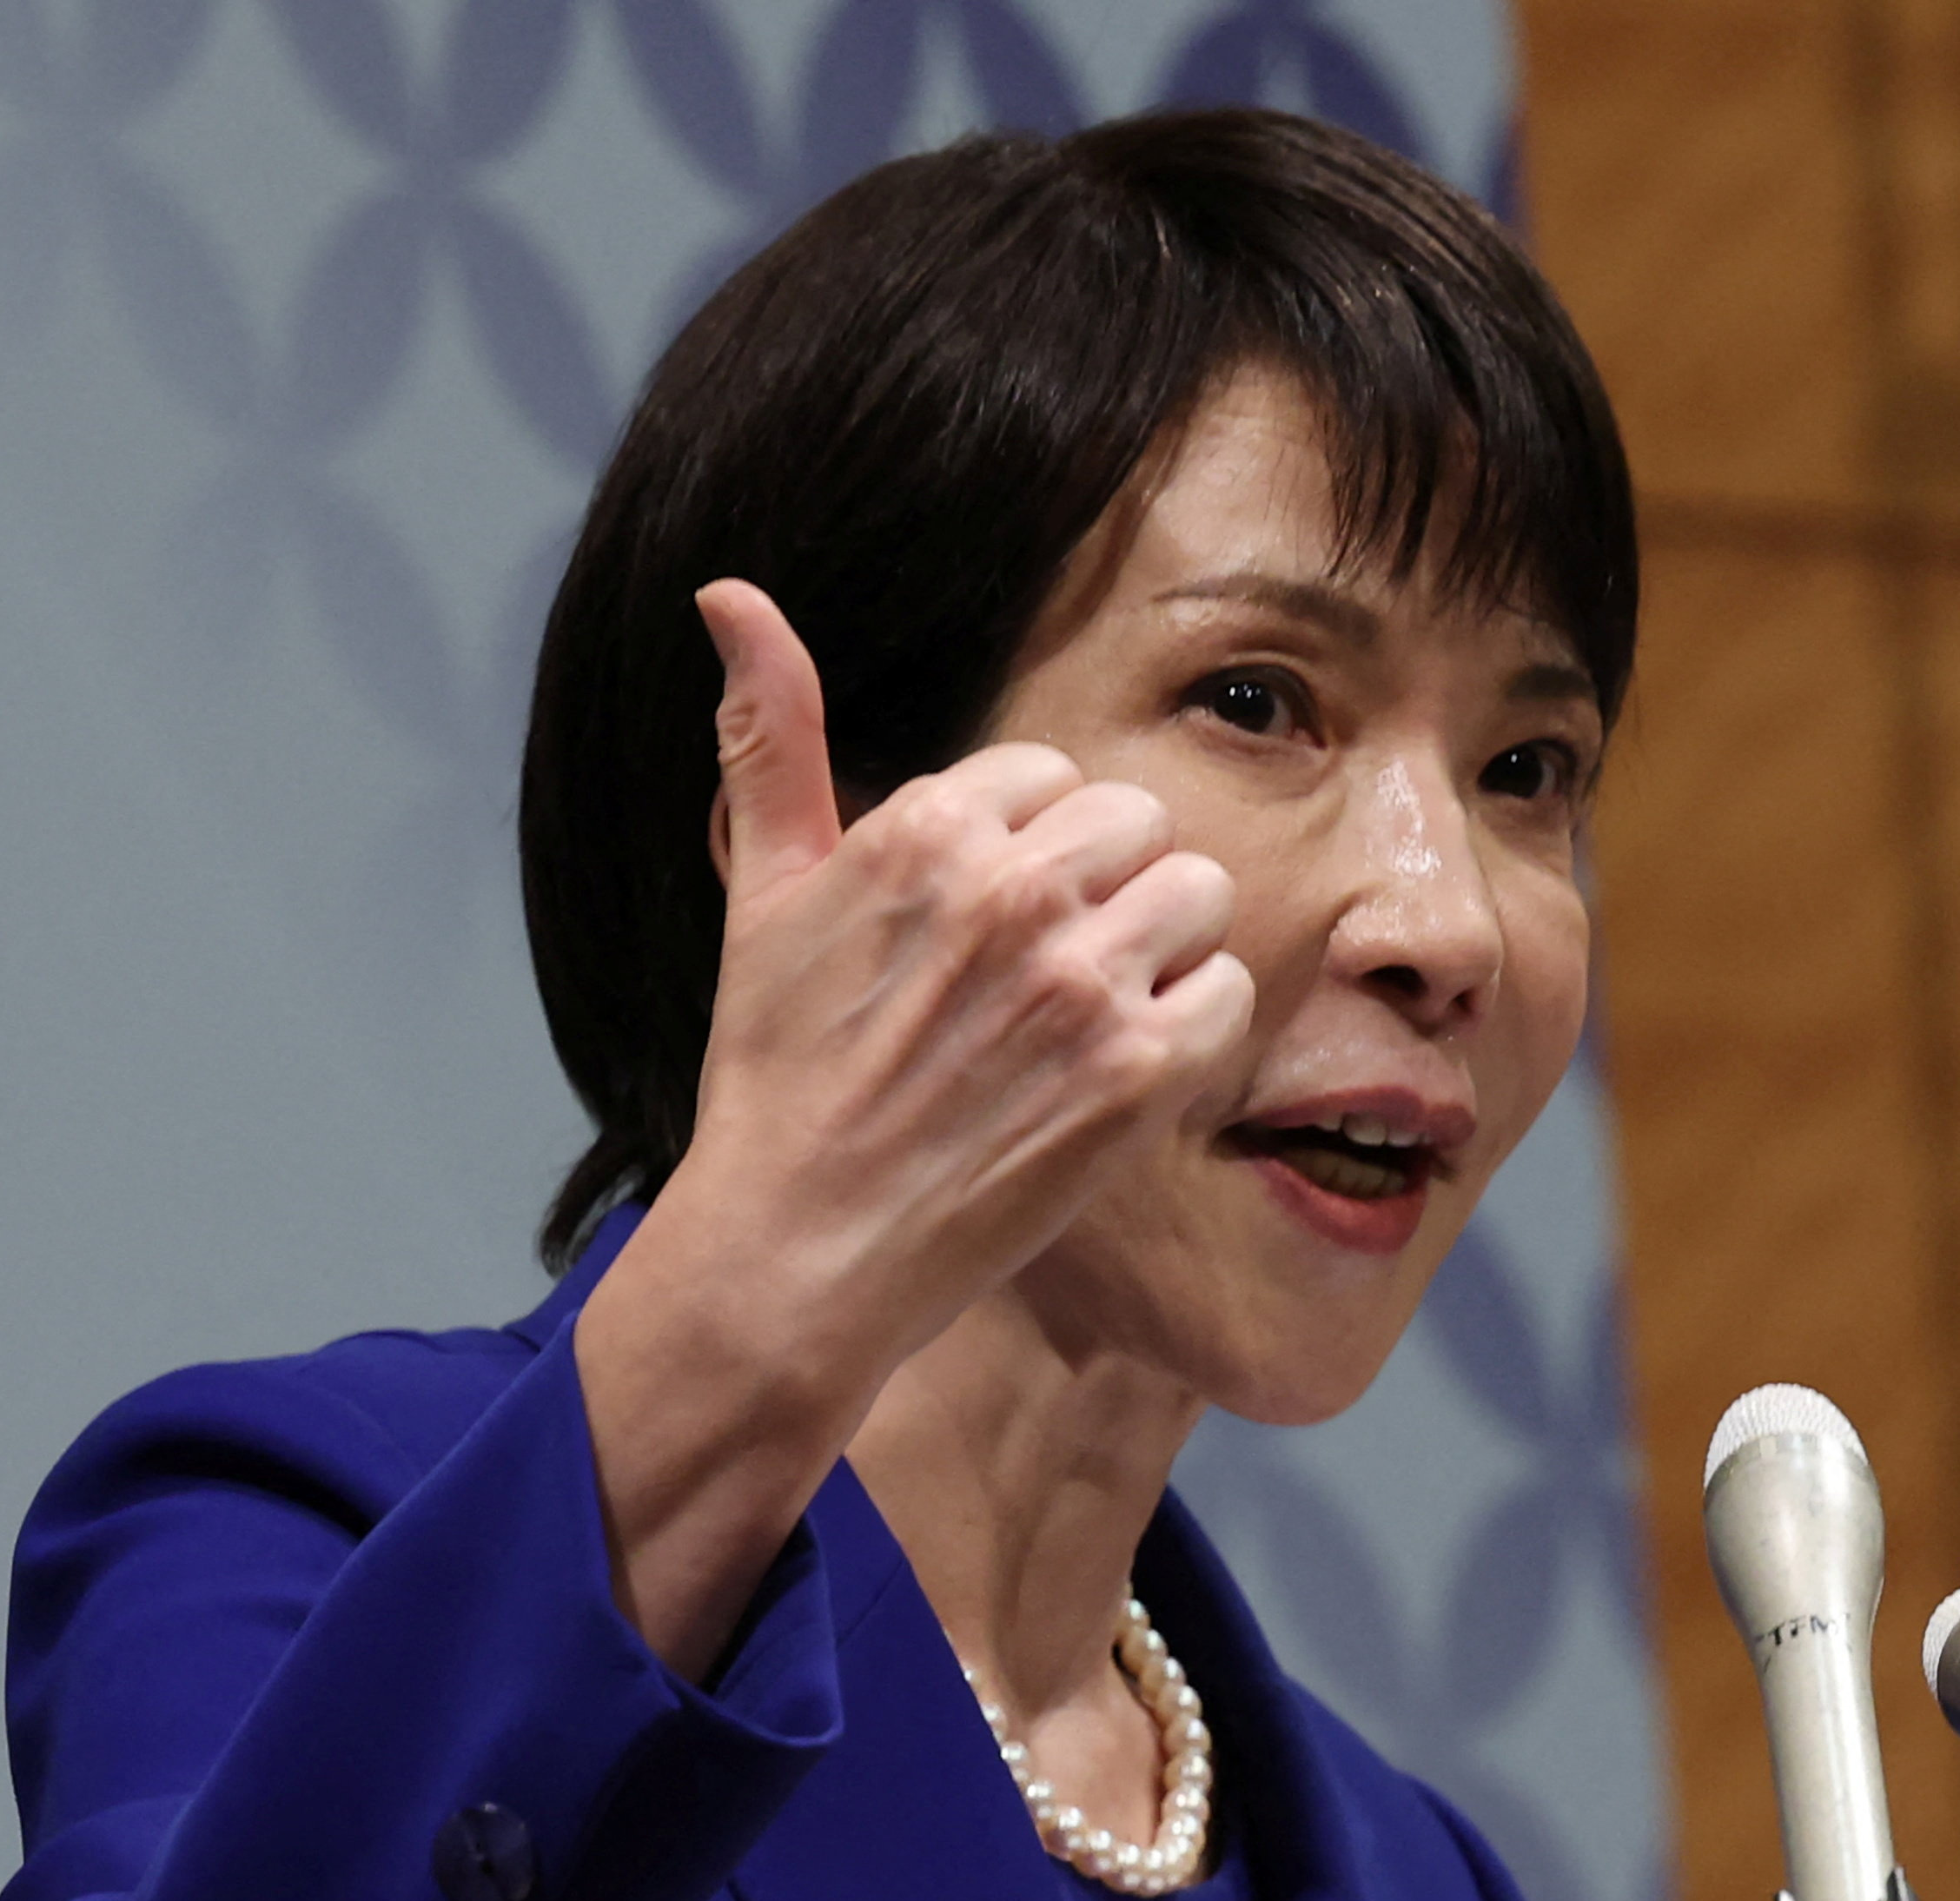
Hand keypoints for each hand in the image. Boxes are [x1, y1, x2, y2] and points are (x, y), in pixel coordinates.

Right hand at [575, 580, 1251, 1674]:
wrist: (799, 1249)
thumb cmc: (776, 1074)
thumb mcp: (759, 891)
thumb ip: (770, 736)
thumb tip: (731, 592)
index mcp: (928, 830)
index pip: (1049, 776)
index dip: (1025, 850)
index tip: (979, 928)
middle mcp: (1013, 891)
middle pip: (1141, 823)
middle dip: (1105, 889)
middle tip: (1040, 976)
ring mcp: (1083, 983)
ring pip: (1201, 894)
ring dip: (1159, 951)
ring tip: (1087, 1017)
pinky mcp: (1139, 1074)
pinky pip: (1228, 994)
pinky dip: (1193, 1030)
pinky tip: (1122, 1070)